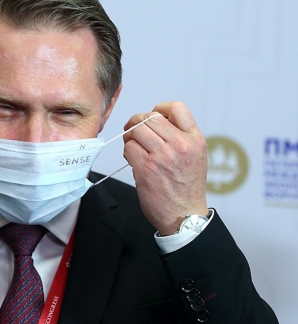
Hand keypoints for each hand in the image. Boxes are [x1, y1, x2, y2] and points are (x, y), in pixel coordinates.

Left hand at [123, 102, 207, 234]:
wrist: (184, 216)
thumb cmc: (186, 189)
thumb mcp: (195, 156)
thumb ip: (180, 137)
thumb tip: (155, 122)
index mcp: (195, 140)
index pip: (177, 108)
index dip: (159, 108)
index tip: (152, 115)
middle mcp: (181, 145)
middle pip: (151, 118)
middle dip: (138, 122)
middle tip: (134, 131)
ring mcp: (163, 156)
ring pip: (137, 130)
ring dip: (130, 137)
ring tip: (134, 146)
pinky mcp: (147, 168)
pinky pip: (129, 147)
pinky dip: (128, 151)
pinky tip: (133, 159)